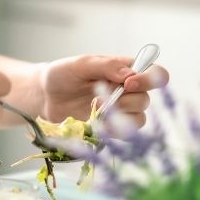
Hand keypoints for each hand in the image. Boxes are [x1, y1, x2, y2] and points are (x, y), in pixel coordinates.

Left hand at [39, 54, 168, 127]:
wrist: (45, 95)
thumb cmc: (63, 74)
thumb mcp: (81, 64)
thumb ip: (106, 66)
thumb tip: (129, 75)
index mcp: (125, 69)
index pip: (155, 73)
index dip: (149, 80)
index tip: (128, 83)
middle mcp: (127, 91)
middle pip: (146, 99)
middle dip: (126, 101)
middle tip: (100, 97)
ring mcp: (120, 111)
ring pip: (139, 119)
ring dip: (119, 116)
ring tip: (95, 109)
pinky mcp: (110, 128)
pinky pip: (124, 134)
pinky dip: (112, 130)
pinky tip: (95, 123)